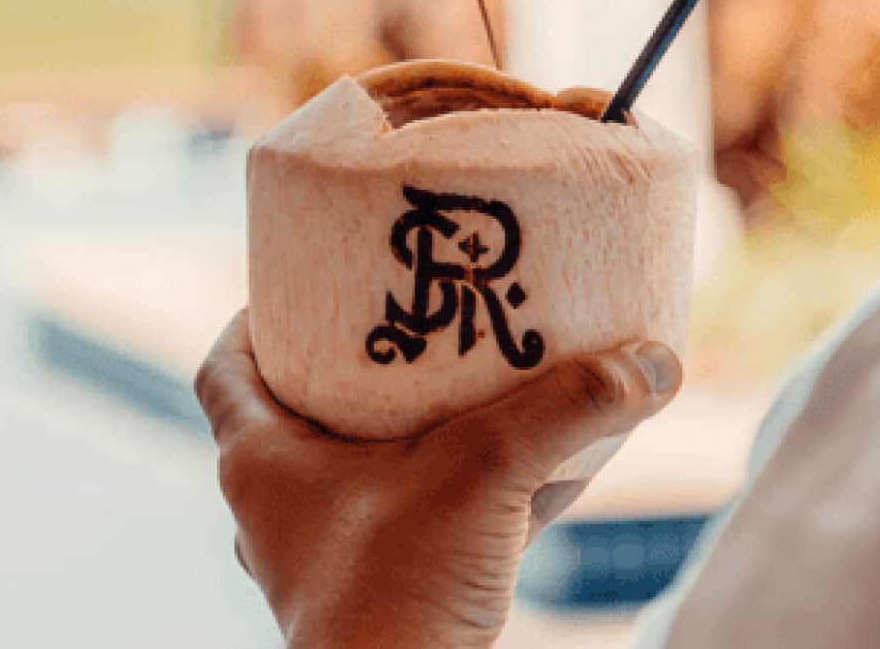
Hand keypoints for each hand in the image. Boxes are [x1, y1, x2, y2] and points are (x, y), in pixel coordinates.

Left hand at [194, 311, 682, 648]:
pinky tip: (535, 475)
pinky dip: (462, 492)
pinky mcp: (381, 594)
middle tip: (408, 324)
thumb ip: (569, 408)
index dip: (254, 319)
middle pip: (297, 416)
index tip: (298, 284)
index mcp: (262, 465)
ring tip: (475, 388)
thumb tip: (655, 361)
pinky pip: (416, 520)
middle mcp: (282, 512)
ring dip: (410, 433)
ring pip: (362, 472)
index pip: (224, 371)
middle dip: (350, 370)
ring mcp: (329, 558)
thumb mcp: (487, 471)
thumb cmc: (401, 594)